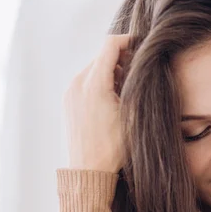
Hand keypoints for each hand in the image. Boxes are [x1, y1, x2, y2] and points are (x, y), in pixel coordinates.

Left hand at [64, 35, 130, 172]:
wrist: (89, 171)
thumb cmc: (114, 147)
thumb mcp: (133, 114)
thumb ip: (137, 85)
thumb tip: (142, 66)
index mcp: (94, 83)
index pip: (110, 45)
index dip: (128, 41)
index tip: (142, 46)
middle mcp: (78, 83)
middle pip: (102, 56)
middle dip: (121, 59)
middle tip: (139, 73)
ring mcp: (70, 92)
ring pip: (94, 68)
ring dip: (111, 72)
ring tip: (126, 90)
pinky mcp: (68, 101)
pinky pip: (85, 81)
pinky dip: (100, 82)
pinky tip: (112, 99)